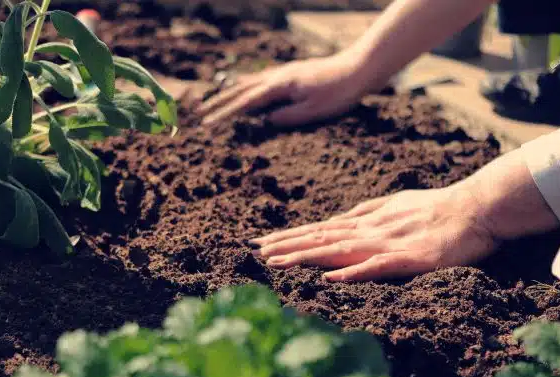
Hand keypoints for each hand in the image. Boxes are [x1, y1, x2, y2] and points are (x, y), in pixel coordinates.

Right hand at [197, 54, 370, 126]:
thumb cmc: (339, 92)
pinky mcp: (292, 73)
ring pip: (250, 82)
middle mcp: (278, 76)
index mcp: (280, 86)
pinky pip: (262, 78)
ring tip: (215, 101)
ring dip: (231, 92)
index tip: (208, 124)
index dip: (225, 114)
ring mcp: (284, 72)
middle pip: (242, 90)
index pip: (246, 102)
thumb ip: (288, 116)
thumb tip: (266, 121)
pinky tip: (246, 86)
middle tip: (201, 113)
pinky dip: (248, 84)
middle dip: (220, 102)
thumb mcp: (314, 111)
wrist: (358, 69)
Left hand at [249, 183, 499, 281]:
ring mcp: (388, 244)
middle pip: (321, 238)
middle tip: (255, 252)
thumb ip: (366, 211)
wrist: (476, 207)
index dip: (290, 236)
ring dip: (307, 256)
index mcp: (367, 221)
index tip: (263, 242)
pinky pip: (378, 266)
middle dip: (287, 246)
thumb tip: (339, 219)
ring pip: (339, 250)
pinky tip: (331, 278)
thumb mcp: (394, 204)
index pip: (320, 229)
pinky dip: (353, 272)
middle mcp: (370, 230)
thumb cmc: (436, 206)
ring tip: (277, 263)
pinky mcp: (410, 259)